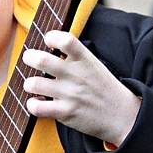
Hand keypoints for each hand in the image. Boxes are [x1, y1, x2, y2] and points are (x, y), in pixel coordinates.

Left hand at [22, 30, 140, 146]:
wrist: (122, 116)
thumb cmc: (104, 89)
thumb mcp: (95, 65)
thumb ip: (75, 55)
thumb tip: (50, 44)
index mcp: (84, 59)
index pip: (64, 40)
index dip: (50, 37)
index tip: (48, 41)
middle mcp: (76, 75)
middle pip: (41, 60)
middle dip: (29, 58)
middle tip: (30, 60)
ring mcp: (70, 94)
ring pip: (33, 84)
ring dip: (29, 84)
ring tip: (34, 85)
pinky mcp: (66, 113)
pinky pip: (37, 107)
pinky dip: (32, 104)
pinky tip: (38, 102)